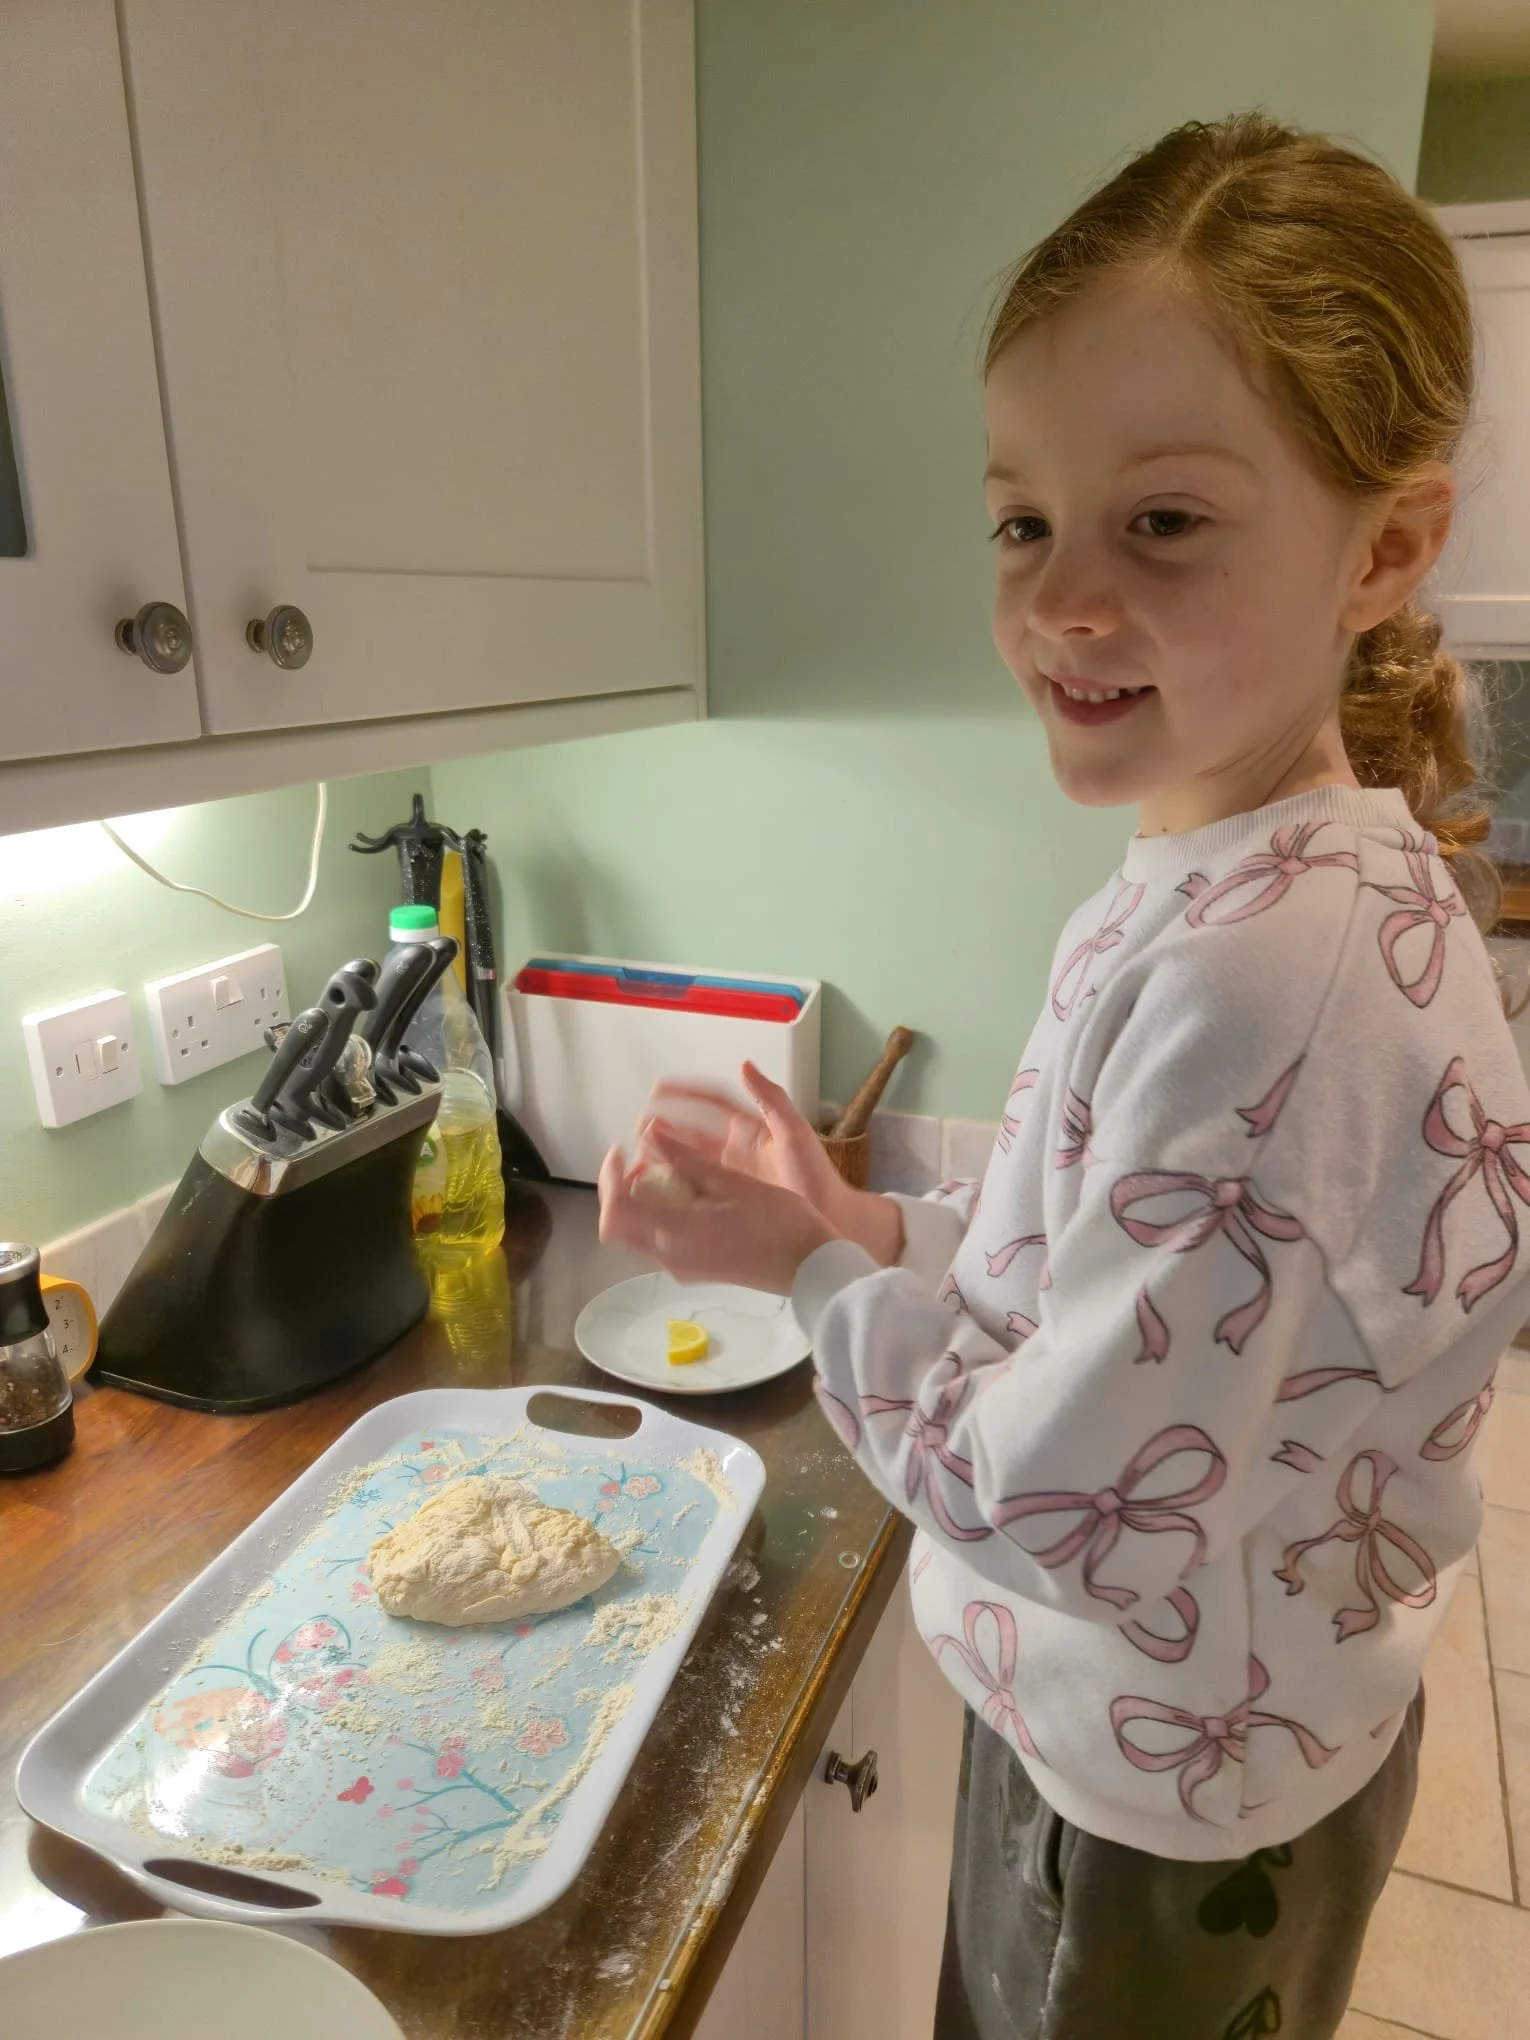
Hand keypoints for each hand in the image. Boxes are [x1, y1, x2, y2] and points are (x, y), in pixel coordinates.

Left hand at [598, 1121, 837, 1293]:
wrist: (811, 1269)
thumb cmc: (780, 1221)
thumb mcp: (733, 1183)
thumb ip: (687, 1161)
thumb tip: (651, 1137)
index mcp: (676, 1233)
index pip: (615, 1211)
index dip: (608, 1179)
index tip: (621, 1149)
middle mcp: (670, 1256)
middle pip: (618, 1228)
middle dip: (618, 1191)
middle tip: (636, 1160)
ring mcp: (681, 1267)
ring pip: (635, 1236)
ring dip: (637, 1203)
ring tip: (660, 1171)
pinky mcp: (694, 1270)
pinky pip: (657, 1242)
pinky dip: (655, 1216)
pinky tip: (681, 1194)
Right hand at [635, 1062, 903, 1265]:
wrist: (830, 1219)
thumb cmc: (816, 1175)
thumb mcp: (794, 1132)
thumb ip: (771, 1099)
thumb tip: (745, 1065)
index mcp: (750, 1128)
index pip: (710, 1103)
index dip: (684, 1094)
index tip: (657, 1089)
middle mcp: (734, 1149)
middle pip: (691, 1132)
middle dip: (664, 1127)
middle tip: (640, 1127)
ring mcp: (728, 1176)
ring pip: (687, 1160)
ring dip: (663, 1156)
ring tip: (639, 1156)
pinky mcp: (725, 1201)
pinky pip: (693, 1189)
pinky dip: (673, 1185)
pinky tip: (654, 1187)